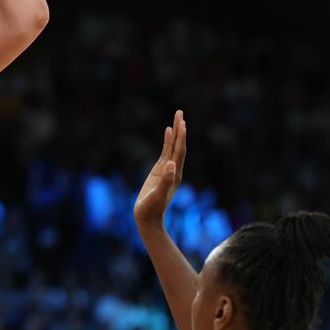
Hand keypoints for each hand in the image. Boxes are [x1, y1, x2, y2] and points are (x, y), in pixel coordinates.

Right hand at [133, 109, 186, 225]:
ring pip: (172, 146)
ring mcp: (167, 169)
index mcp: (175, 173)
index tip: (182, 123)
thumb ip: (165, 181)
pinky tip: (168, 131)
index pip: (179, 151)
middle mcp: (174, 169)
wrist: (148, 217)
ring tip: (177, 117)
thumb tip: (170, 165)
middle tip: (180, 112)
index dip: (181, 138)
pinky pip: (165, 151)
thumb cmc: (152, 208)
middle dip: (180, 129)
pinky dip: (167, 140)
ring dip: (175, 132)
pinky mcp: (159, 170)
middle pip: (178, 145)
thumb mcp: (158, 195)